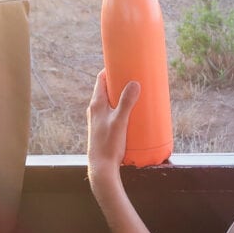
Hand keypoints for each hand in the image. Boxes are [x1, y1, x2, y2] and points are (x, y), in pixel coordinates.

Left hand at [87, 69, 140, 197]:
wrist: (101, 168)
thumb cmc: (108, 144)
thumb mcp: (120, 121)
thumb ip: (126, 102)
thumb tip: (134, 83)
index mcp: (96, 103)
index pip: (101, 79)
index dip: (111, 69)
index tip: (124, 64)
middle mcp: (95, 110)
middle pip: (107, 89)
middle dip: (120, 82)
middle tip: (136, 78)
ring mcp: (99, 120)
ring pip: (111, 102)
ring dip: (122, 96)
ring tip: (138, 94)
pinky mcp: (105, 129)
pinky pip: (113, 112)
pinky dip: (122, 108)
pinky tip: (133, 113)